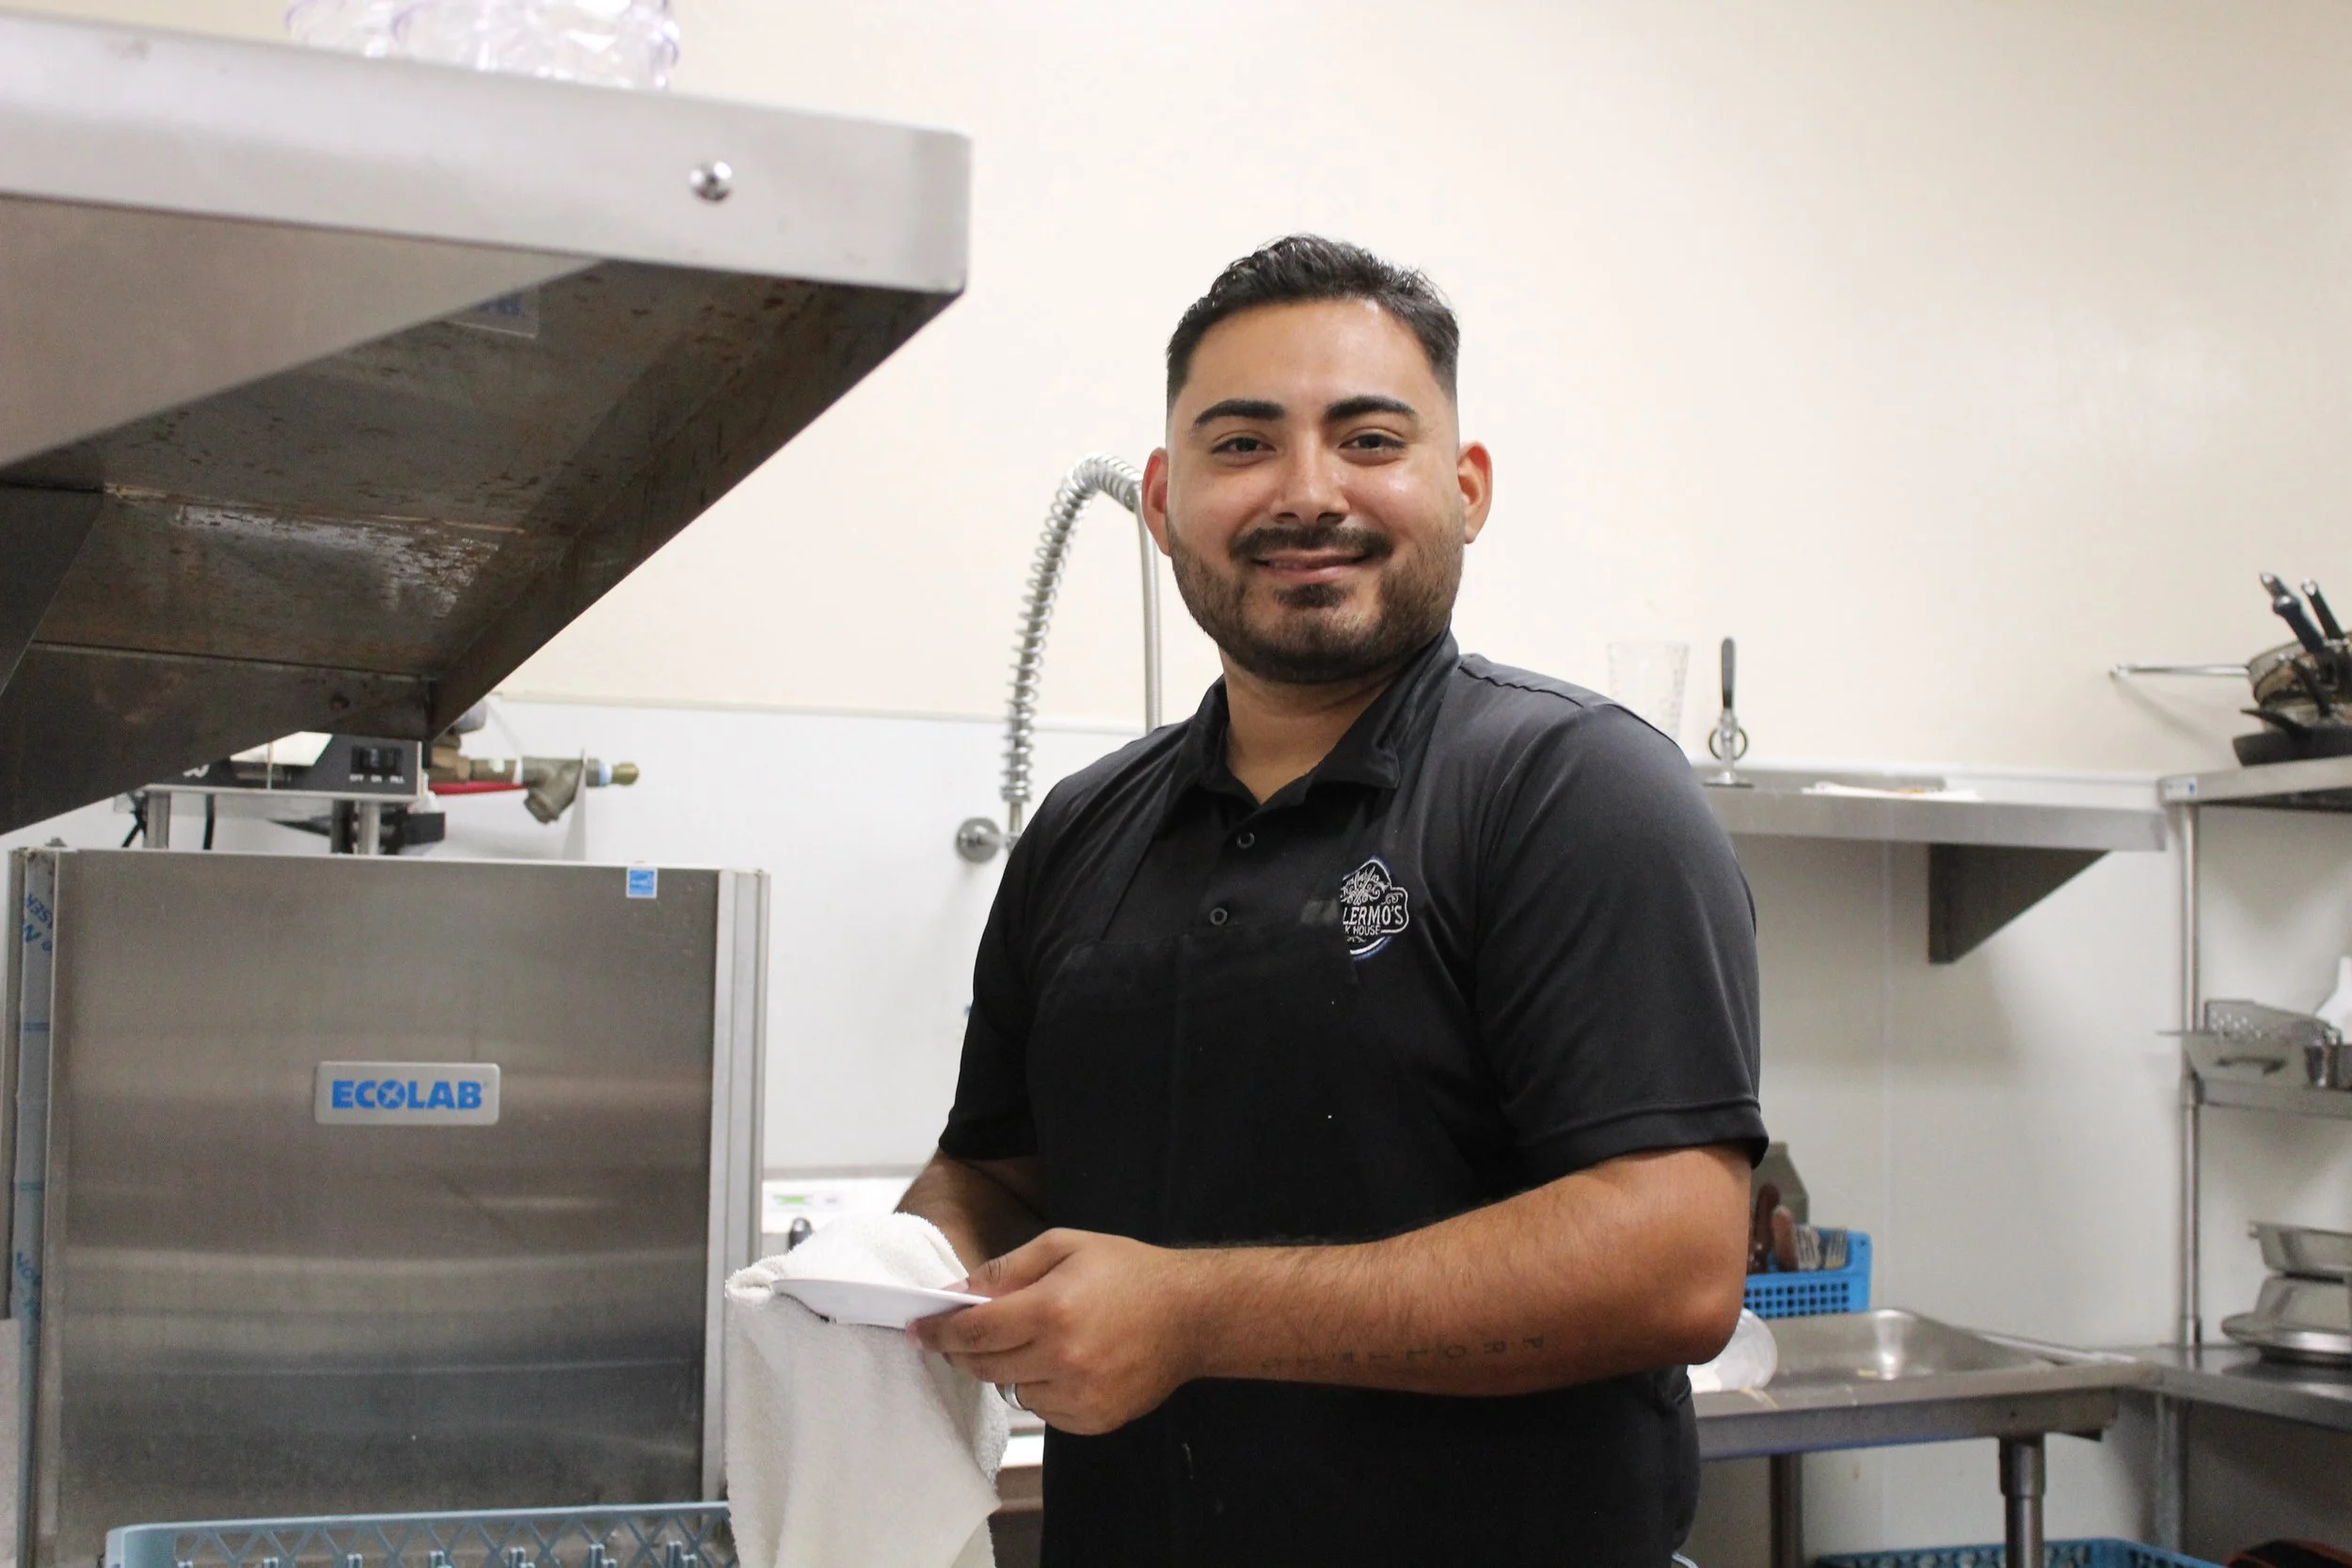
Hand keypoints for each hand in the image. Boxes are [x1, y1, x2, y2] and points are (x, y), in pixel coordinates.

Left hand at [908, 1228, 1213, 1434]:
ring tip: (1034, 1339)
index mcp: (1052, 1309)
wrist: (1192, 1316)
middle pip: (985, 1366)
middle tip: (959, 1335)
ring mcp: (1080, 1395)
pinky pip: (1043, 1410)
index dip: (940, 1333)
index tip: (920, 1331)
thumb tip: (956, 1294)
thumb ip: (1005, 1270)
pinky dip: (1040, 1388)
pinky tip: (1063, 1362)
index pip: (974, 1331)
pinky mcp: (1093, 1420)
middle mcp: (1063, 1357)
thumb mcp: (1064, 1247)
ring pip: (1012, 1391)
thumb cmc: (1128, 1272)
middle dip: (964, 1351)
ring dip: (1007, 1368)